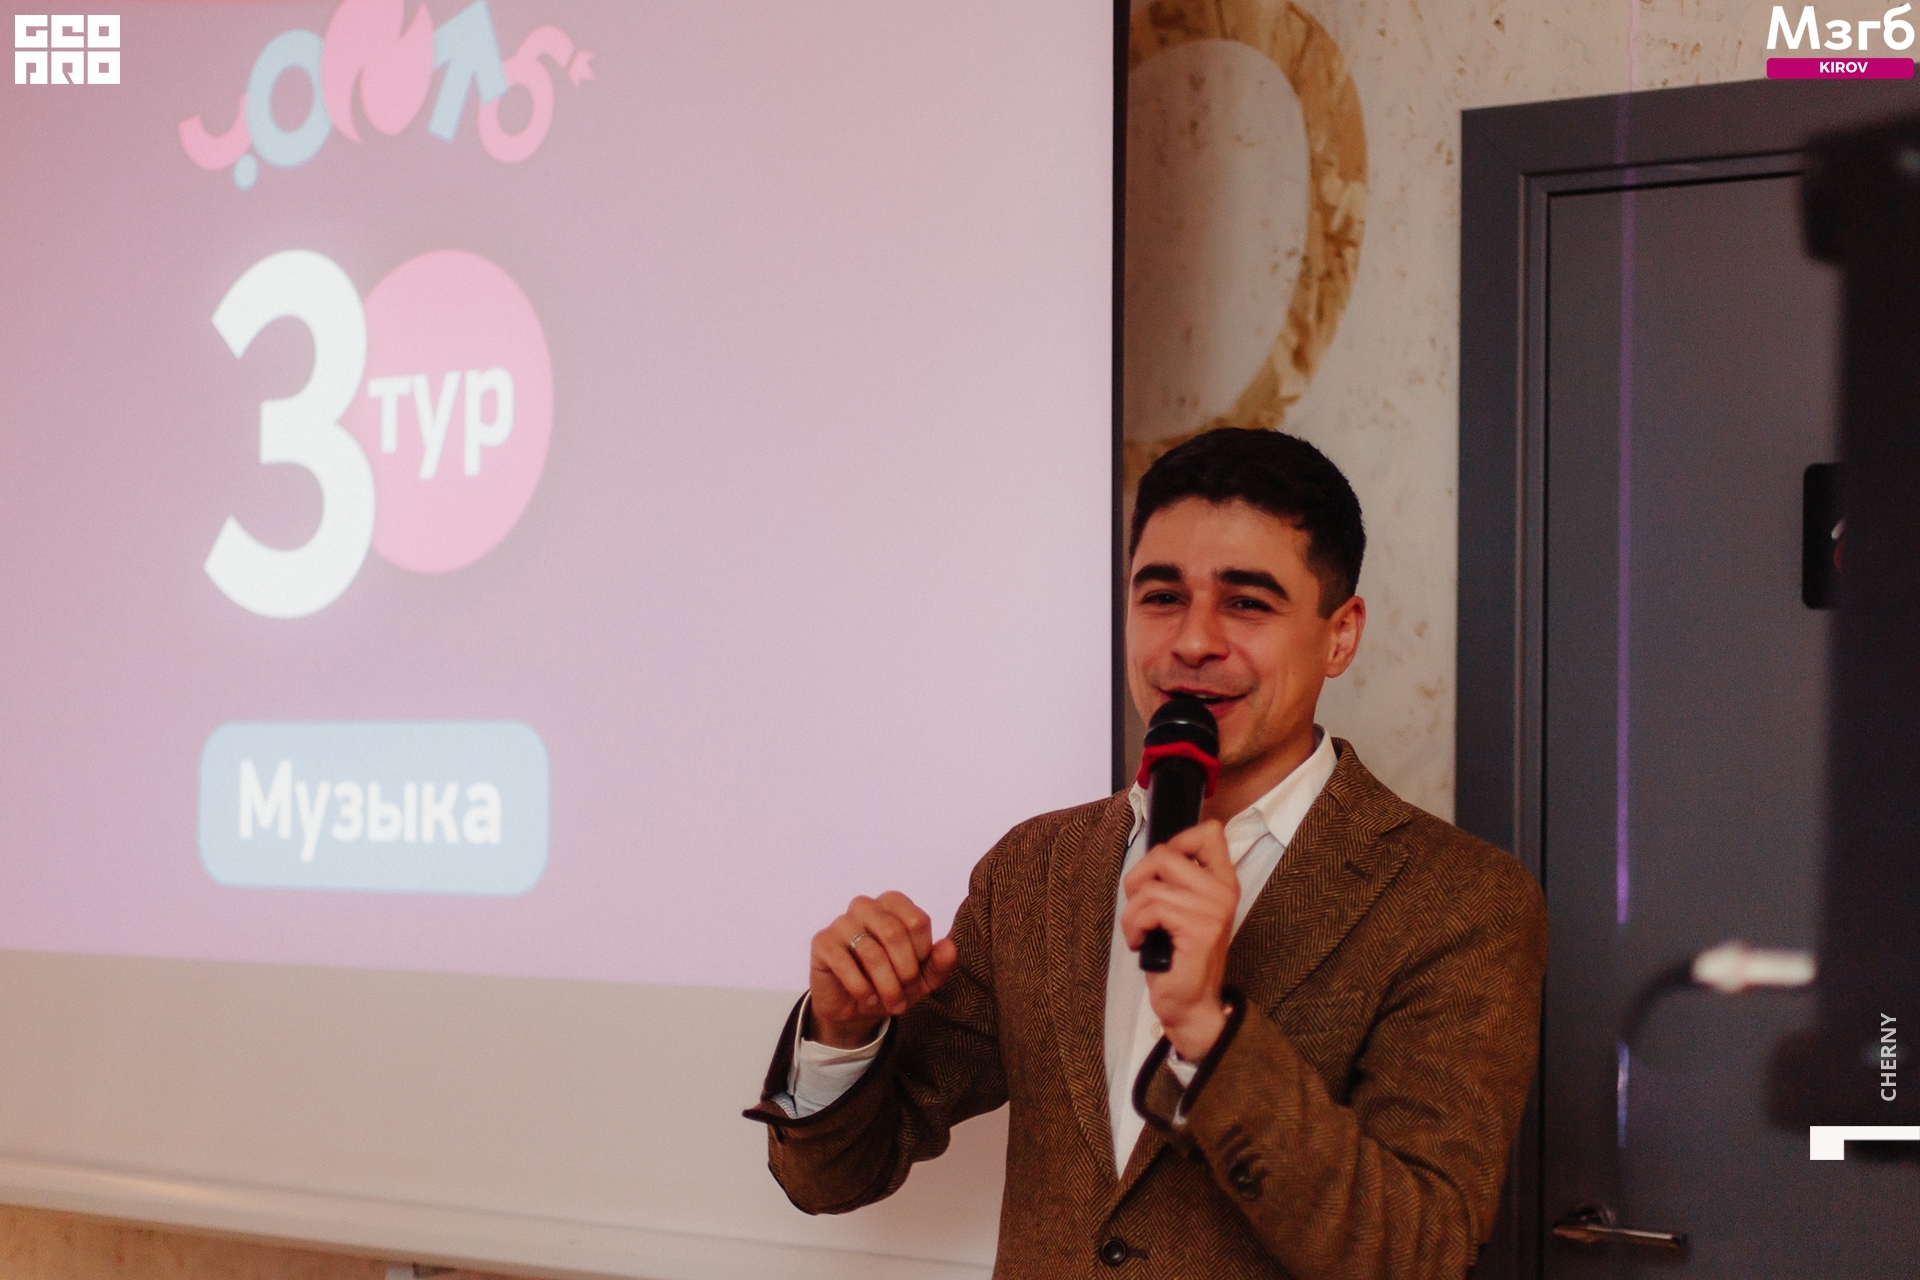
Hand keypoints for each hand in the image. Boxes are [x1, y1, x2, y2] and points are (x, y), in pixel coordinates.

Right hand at [807, 891, 959, 1048]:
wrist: (854, 1009)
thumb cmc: (890, 984)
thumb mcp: (922, 980)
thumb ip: (939, 963)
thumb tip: (950, 947)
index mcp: (893, 905)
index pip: (917, 921)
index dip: (922, 955)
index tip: (918, 975)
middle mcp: (866, 906)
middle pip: (894, 933)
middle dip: (905, 972)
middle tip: (905, 996)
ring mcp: (841, 922)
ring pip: (871, 952)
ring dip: (886, 986)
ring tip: (890, 1004)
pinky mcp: (822, 942)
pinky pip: (844, 962)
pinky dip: (861, 987)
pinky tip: (867, 998)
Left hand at [1120, 820, 1238, 1060]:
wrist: (1192, 1005)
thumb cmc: (1180, 958)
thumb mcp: (1182, 910)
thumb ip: (1177, 880)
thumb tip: (1151, 857)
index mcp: (1222, 882)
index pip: (1209, 832)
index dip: (1176, 842)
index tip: (1162, 873)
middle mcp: (1222, 891)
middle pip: (1164, 852)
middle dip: (1138, 879)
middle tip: (1141, 908)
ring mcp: (1212, 910)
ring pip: (1149, 886)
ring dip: (1132, 912)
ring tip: (1141, 932)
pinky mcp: (1198, 929)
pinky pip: (1149, 909)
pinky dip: (1133, 926)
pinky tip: (1142, 943)